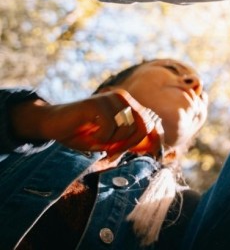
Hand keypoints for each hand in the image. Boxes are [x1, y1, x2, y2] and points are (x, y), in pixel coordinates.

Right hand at [11, 91, 162, 156]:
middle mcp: (123, 98)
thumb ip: (131, 140)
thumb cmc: (82, 133)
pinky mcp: (97, 103)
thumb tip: (154, 146)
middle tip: (111, 150)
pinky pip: (109, 127)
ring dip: (111, 141)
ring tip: (97, 139)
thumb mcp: (110, 139)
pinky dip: (100, 138)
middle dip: (128, 144)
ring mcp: (111, 98)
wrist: (52, 124)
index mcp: (129, 105)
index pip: (151, 124)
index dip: (149, 142)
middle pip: (143, 126)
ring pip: (126, 128)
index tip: (137, 154)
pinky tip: (90, 135)